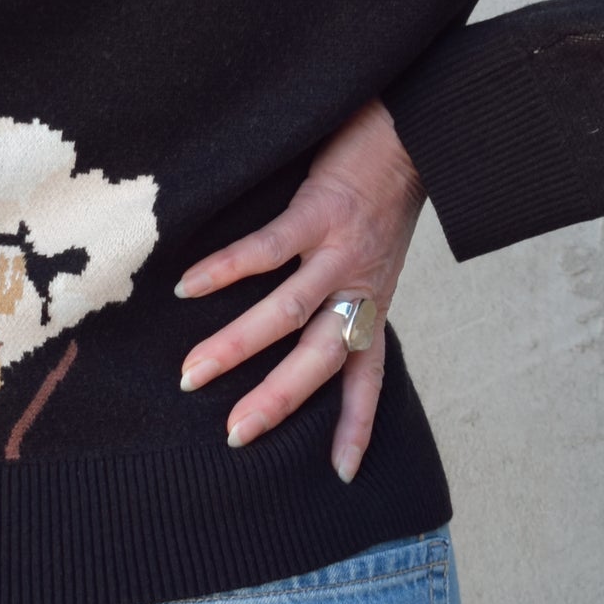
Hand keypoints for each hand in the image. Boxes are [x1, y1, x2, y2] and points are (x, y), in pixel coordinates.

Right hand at [176, 97, 425, 483]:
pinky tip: (188, 284)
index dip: (357, 426)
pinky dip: (226, 268)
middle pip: (318, 361)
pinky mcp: (320, 211)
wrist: (416, 127)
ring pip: (286, 314)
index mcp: (373, 303)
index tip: (342, 475)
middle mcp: (360, 288)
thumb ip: (346, 289)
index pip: (368, 377)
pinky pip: (267, 249)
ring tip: (191, 374)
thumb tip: (299, 319)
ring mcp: (340, 251)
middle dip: (276, 402)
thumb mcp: (377, 254)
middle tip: (234, 435)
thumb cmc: (384, 190)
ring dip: (236, 347)